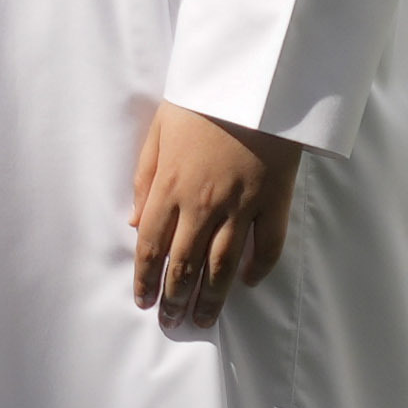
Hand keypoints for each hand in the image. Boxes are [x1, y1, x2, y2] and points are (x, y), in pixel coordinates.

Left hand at [128, 100, 299, 326]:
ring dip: (211, 298)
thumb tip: (133, 222)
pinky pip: (268, 246)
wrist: (253, 85)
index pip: (150, 245)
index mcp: (170, 187)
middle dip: (175, 298)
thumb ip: (144, 180)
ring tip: (204, 319)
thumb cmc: (201, 103)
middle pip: (185, 264)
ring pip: (223, 265)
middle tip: (171, 323)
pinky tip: (247, 284)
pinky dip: (258, 269)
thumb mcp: (158, 133)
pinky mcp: (275, 203)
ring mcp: (242, 207)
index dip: (145, 278)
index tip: (143, 301)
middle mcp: (203, 204)